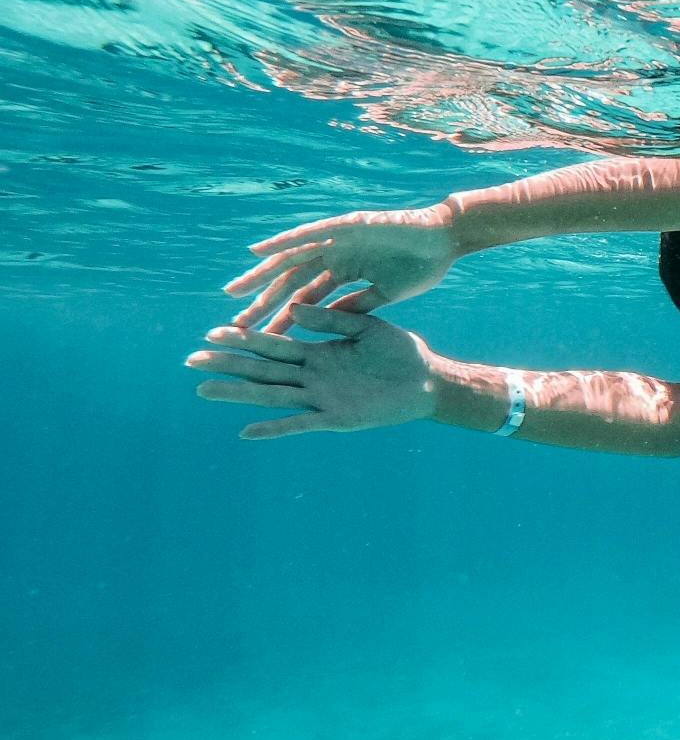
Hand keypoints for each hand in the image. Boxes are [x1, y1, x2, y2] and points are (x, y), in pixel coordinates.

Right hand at [187, 304, 437, 438]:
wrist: (429, 380)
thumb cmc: (401, 352)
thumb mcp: (366, 327)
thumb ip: (332, 320)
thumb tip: (294, 309)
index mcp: (319, 353)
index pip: (273, 345)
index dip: (244, 339)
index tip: (213, 331)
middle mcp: (314, 377)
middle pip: (263, 370)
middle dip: (228, 364)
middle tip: (191, 360)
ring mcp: (322, 399)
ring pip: (271, 396)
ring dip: (238, 394)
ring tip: (204, 390)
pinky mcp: (338, 417)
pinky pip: (301, 423)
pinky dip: (274, 428)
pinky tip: (246, 431)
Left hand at [223, 202, 461, 332]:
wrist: (446, 239)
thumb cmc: (423, 265)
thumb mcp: (384, 294)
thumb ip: (354, 305)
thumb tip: (326, 321)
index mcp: (344, 272)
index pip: (305, 297)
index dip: (282, 317)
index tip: (260, 339)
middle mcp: (334, 254)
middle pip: (290, 280)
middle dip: (263, 301)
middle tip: (235, 322)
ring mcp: (337, 238)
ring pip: (291, 258)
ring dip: (263, 273)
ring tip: (236, 290)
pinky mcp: (346, 225)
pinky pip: (309, 234)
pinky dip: (284, 241)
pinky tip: (261, 251)